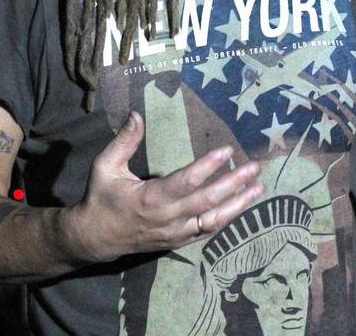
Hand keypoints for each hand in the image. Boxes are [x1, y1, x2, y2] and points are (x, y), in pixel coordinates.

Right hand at [66, 111, 265, 261]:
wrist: (96, 238)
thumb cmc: (101, 198)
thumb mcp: (105, 166)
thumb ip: (124, 141)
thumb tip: (137, 114)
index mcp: (150, 198)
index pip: (187, 181)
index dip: (209, 166)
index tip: (228, 151)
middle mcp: (168, 218)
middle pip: (209, 200)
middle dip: (235, 183)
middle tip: (255, 167)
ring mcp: (175, 233)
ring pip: (214, 220)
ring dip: (239, 204)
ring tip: (259, 188)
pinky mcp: (179, 242)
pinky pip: (208, 231)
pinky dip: (227, 219)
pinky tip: (242, 206)